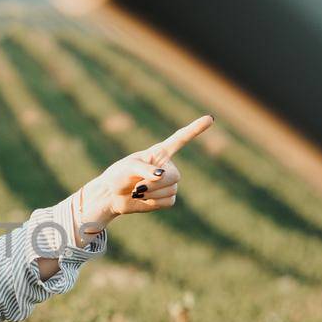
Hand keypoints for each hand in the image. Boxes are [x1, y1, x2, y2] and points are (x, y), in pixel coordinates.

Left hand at [80, 115, 213, 229]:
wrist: (111, 196)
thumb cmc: (118, 176)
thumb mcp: (128, 167)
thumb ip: (144, 169)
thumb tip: (162, 176)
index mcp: (159, 153)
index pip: (181, 139)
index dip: (195, 129)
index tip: (210, 118)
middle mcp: (167, 167)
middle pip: (175, 176)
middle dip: (156, 184)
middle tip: (137, 186)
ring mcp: (169, 183)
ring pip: (171, 190)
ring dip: (151, 194)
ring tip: (137, 191)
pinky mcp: (166, 198)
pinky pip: (168, 202)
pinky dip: (153, 203)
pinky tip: (143, 199)